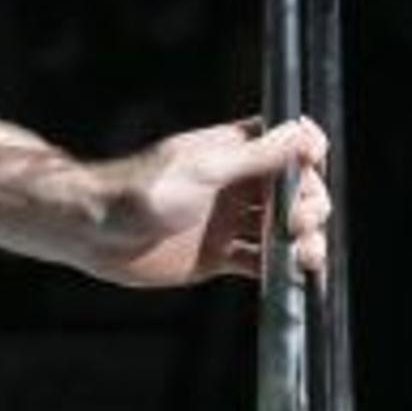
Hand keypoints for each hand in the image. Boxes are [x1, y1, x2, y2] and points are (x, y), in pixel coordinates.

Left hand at [0, 115, 330, 289]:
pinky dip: (281, 270)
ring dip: (303, 240)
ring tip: (307, 255)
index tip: (315, 169)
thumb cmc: (142, 190)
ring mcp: (228, 221)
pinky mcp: (218, 256)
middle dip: (309, 205)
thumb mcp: (206, 169)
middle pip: (293, 191)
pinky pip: (260, 262)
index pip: (289, 147)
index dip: (308, 157)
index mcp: (234, 152)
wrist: (96, 232)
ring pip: (282, 229)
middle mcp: (236, 185)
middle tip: (300, 222)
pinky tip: (293, 277)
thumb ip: (258, 155)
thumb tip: (306, 133)